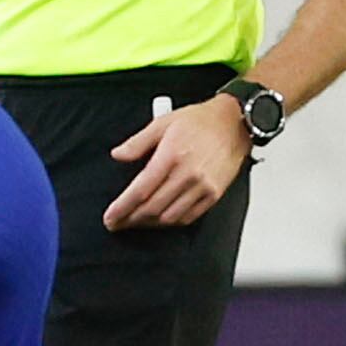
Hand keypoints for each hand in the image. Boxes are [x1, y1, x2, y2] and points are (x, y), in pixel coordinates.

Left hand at [104, 93, 251, 230]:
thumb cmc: (201, 121)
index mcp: (171, 156)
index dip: (122, 207)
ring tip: (135, 221)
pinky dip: (171, 222)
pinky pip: (188, 217)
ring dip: (149, 223)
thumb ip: (138, 142)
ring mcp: (203, 187)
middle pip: (153, 207)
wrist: (234, 123)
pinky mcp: (214, 194)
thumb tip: (118, 155)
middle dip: (130, 219)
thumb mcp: (163, 123)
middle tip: (117, 222)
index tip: (111, 217)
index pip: (141, 190)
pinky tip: (160, 219)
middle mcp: (188, 174)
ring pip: (170, 217)